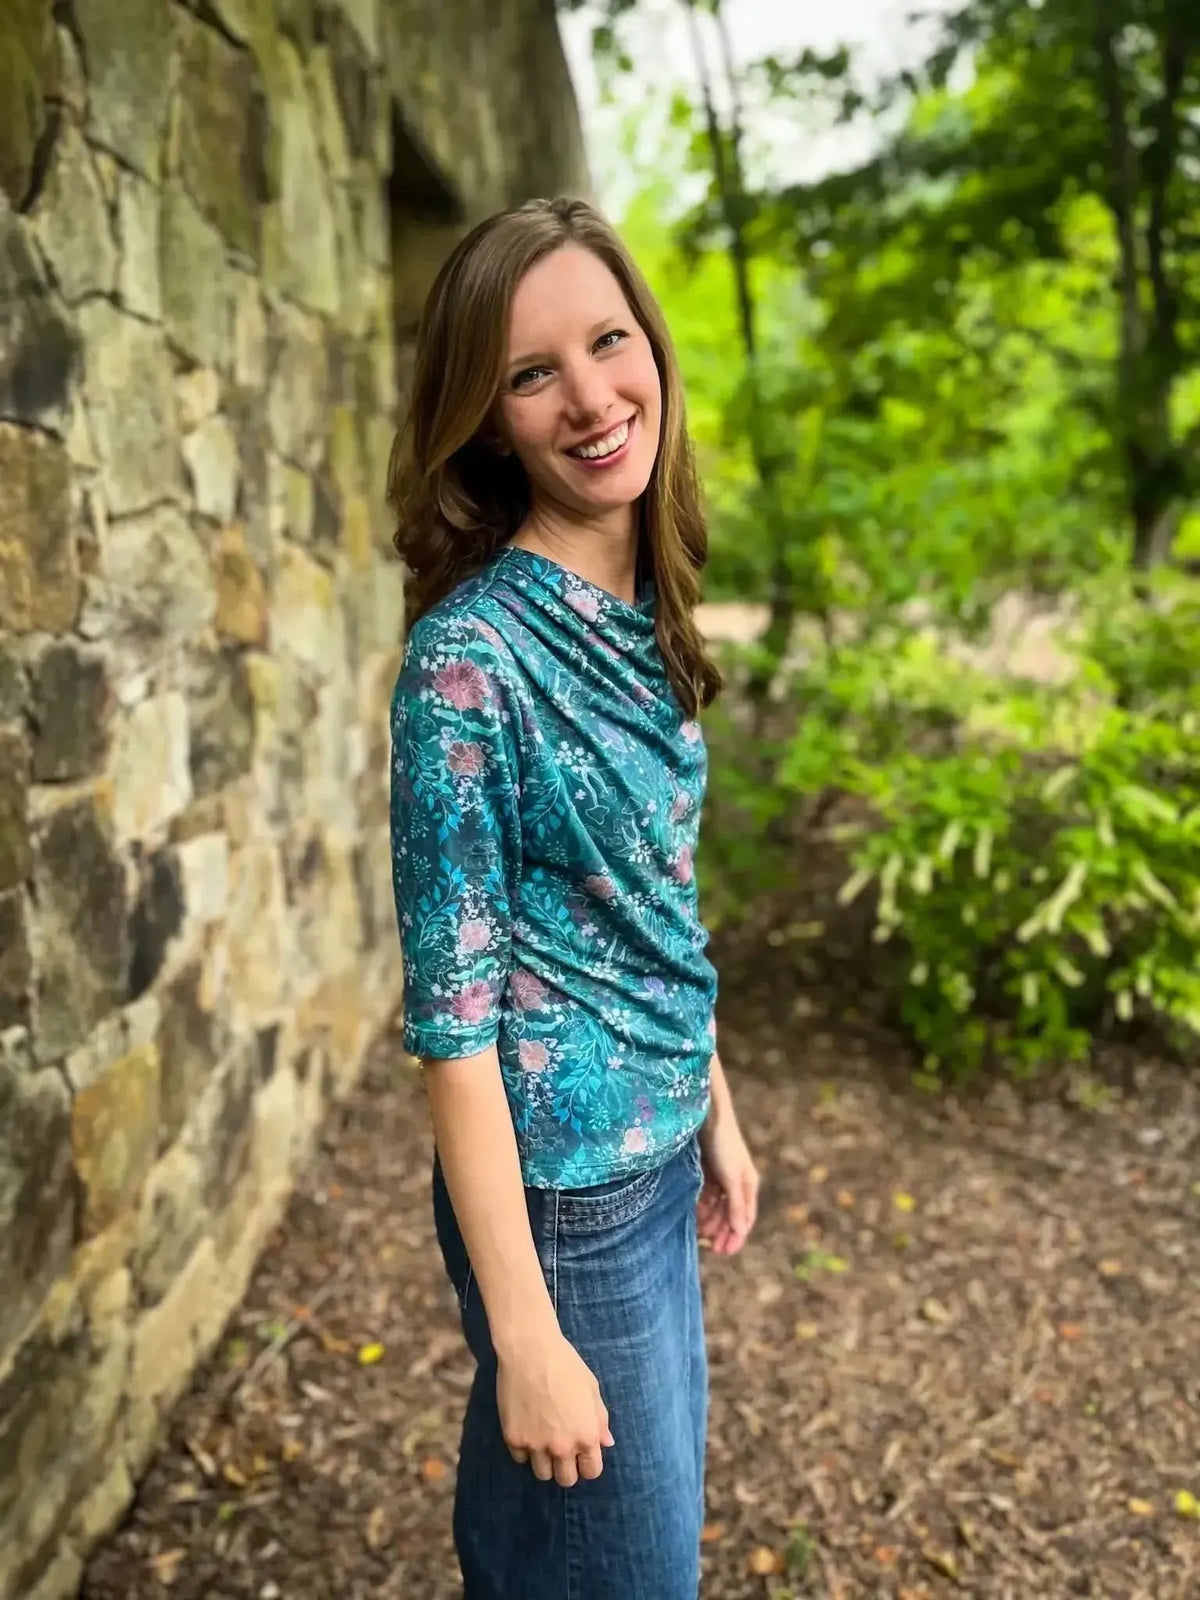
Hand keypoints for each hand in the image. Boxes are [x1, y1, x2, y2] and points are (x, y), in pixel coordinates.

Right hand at [496, 1330, 613, 1487]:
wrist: (529, 1351)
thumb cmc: (566, 1365)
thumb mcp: (591, 1389)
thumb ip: (600, 1419)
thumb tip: (606, 1443)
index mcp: (586, 1436)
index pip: (592, 1472)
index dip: (588, 1464)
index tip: (582, 1455)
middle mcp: (562, 1447)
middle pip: (566, 1480)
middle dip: (567, 1468)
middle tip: (561, 1449)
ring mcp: (536, 1446)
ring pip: (542, 1474)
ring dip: (545, 1462)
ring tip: (543, 1440)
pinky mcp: (513, 1439)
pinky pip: (520, 1459)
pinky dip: (524, 1449)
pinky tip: (526, 1429)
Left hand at [697, 1108, 758, 1254]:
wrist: (707, 1116)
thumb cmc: (723, 1146)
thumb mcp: (732, 1179)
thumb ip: (736, 1205)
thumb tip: (740, 1231)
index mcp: (748, 1185)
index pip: (745, 1218)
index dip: (736, 1236)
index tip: (725, 1252)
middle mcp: (737, 1182)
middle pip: (730, 1214)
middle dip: (722, 1232)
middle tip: (711, 1248)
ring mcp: (722, 1177)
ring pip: (717, 1206)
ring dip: (711, 1221)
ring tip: (700, 1233)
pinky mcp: (708, 1171)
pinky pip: (706, 1195)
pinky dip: (702, 1207)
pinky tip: (695, 1216)